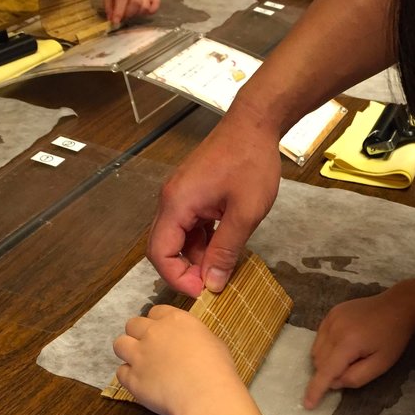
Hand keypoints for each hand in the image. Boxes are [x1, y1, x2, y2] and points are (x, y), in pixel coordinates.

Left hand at [100, 0, 159, 24]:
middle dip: (128, 14)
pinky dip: (152, 10)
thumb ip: (108, 3)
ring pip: (145, 5)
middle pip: (136, 2)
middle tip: (122, 17)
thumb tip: (111, 19)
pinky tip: (144, 12)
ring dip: (138, 13)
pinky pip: (156, 2)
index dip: (119, 11)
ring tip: (130, 14)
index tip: (115, 22)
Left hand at [113, 304, 240, 414]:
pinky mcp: (132, 379)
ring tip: (140, 363)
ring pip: (120, 344)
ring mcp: (139, 355)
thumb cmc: (217, 368)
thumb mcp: (213, 342)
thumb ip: (194, 337)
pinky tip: (142, 383)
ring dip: (128, 351)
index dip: (158, 322)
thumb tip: (189, 344)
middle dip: (139, 334)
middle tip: (150, 348)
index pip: (156, 311)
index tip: (164, 333)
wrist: (205, 394)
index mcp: (175, 320)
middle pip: (133, 324)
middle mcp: (153, 333)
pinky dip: (129, 377)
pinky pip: (121, 372)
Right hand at [147, 108, 281, 296]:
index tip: (203, 291)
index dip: (177, 278)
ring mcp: (182, 195)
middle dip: (185, 270)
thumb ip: (226, 250)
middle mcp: (172, 200)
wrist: (255, 123)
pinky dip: (204, 240)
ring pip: (180, 238)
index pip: (159, 253)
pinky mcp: (194, 193)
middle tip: (213, 284)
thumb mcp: (245, 212)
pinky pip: (191, 225)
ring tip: (224, 267)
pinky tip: (225, 247)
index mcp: (176, 204)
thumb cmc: (251, 161)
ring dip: (197, 256)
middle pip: (164, 247)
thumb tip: (212, 283)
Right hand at [304, 290, 414, 408]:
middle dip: (329, 372)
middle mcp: (334, 329)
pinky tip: (343, 343)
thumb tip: (334, 382)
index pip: (326, 371)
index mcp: (348, 343)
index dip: (316, 389)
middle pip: (319, 361)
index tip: (308, 404)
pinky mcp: (331, 313)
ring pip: (316, 349)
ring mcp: (331, 318)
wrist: (396, 306)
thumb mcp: (381, 365)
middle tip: (352, 367)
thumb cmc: (392, 338)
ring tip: (348, 355)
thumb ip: (356, 378)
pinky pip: (320, 336)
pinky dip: (326, 346)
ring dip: (325, 360)